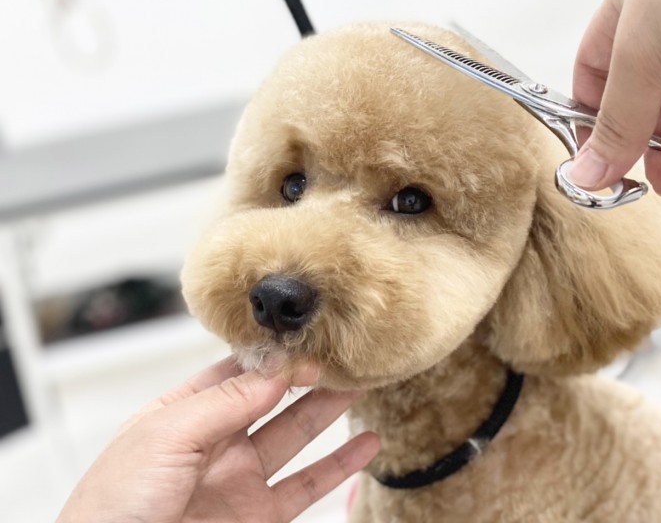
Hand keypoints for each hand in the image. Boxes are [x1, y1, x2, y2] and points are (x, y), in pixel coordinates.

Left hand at [56, 357, 378, 522]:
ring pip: (295, 436)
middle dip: (306, 376)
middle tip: (342, 356)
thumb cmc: (112, 507)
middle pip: (271, 399)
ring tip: (361, 385)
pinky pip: (307, 486)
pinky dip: (340, 465)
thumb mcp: (165, 436)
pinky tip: (365, 444)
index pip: (235, 372)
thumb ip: (224, 401)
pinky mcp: (260, 516)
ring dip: (328, 411)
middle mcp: (214, 443)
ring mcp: (239, 480)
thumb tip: (275, 369)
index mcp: (182, 415)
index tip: (306, 338)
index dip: (271, 355)